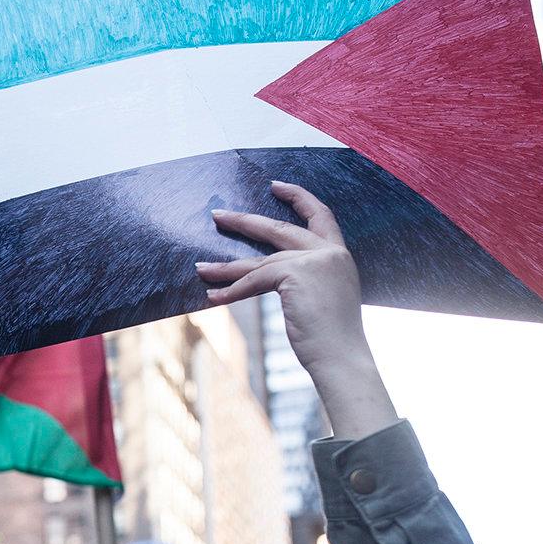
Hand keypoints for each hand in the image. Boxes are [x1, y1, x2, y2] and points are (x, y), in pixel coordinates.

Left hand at [197, 181, 396, 438]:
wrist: (342, 358)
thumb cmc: (333, 340)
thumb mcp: (322, 300)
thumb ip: (304, 282)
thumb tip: (273, 279)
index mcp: (339, 256)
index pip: (321, 215)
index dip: (298, 198)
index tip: (276, 186)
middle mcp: (330, 252)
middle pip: (279, 229)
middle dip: (244, 222)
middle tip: (217, 214)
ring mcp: (315, 261)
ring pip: (259, 261)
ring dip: (226, 267)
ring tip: (200, 268)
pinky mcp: (296, 274)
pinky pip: (254, 281)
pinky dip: (231, 291)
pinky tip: (213, 297)